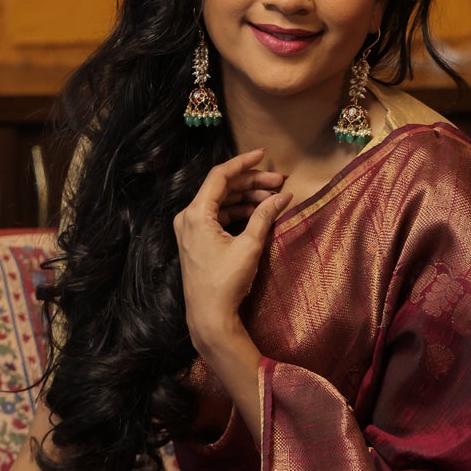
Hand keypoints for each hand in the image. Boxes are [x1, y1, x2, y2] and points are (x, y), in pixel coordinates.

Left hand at [174, 148, 289, 356]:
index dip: (243, 163)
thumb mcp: (249, 245)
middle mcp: (188, 217)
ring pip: (221, 202)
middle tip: (278, 182)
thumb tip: (282, 196)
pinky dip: (237, 212)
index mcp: (195, 213)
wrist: (210, 316)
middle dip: (251, 183)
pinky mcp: (196, 241)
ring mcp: (190, 230)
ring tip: (273, 198)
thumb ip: (265, 216)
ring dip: (246, 198)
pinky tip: (258, 213)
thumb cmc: (226, 282)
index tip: (263, 154)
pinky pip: (217, 217)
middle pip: (222, 188)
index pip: (220, 176)